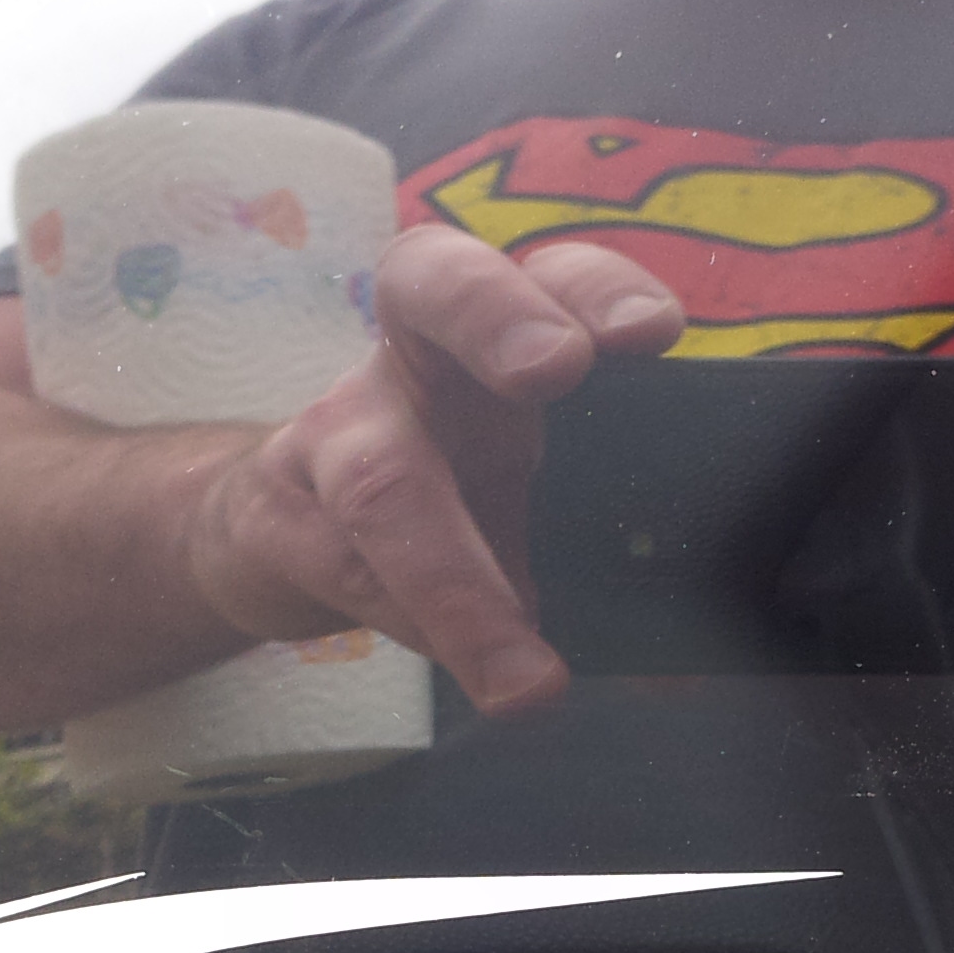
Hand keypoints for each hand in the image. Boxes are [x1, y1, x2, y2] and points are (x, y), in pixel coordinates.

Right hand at [180, 227, 683, 714]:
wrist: (274, 531)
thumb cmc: (437, 492)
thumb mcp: (518, 489)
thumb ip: (591, 540)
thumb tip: (679, 669)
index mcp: (493, 335)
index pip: (547, 272)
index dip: (597, 287)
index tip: (655, 334)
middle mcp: (410, 356)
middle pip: (430, 282)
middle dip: (494, 316)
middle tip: (558, 367)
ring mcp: (335, 429)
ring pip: (385, 483)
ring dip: (460, 585)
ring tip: (528, 681)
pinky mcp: (280, 519)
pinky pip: (353, 578)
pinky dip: (420, 636)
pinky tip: (468, 671)